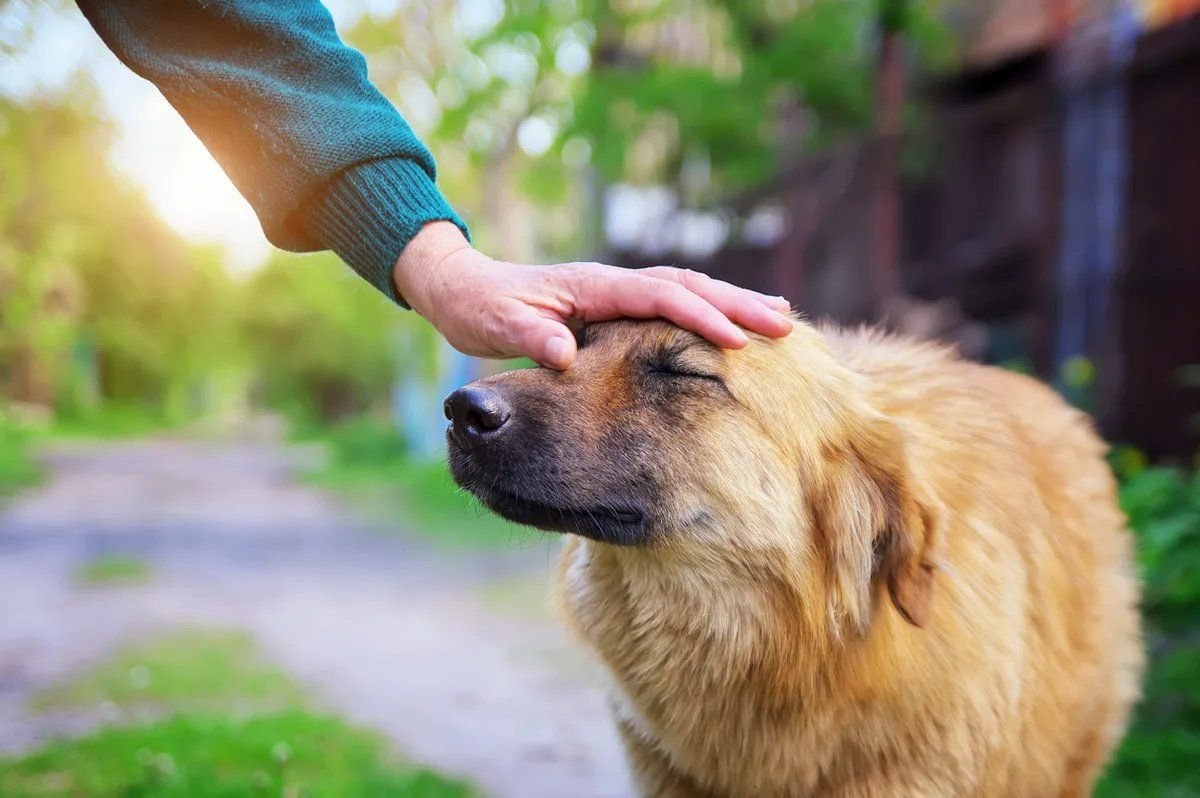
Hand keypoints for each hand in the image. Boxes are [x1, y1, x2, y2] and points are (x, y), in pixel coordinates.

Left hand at [393, 221, 792, 368]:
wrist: (462, 288)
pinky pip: (671, 303)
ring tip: (778, 317)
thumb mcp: (496, 326)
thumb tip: (563, 353)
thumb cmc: (479, 309)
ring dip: (731, 302)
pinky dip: (706, 309)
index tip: (738, 341)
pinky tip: (728, 325)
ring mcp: (615, 291)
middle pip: (688, 285)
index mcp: (592, 287)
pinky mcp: (614, 304)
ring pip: (686, 290)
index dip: (700, 316)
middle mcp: (611, 283)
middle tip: (785, 324)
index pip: (659, 297)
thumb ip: (529, 338)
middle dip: (736, 304)